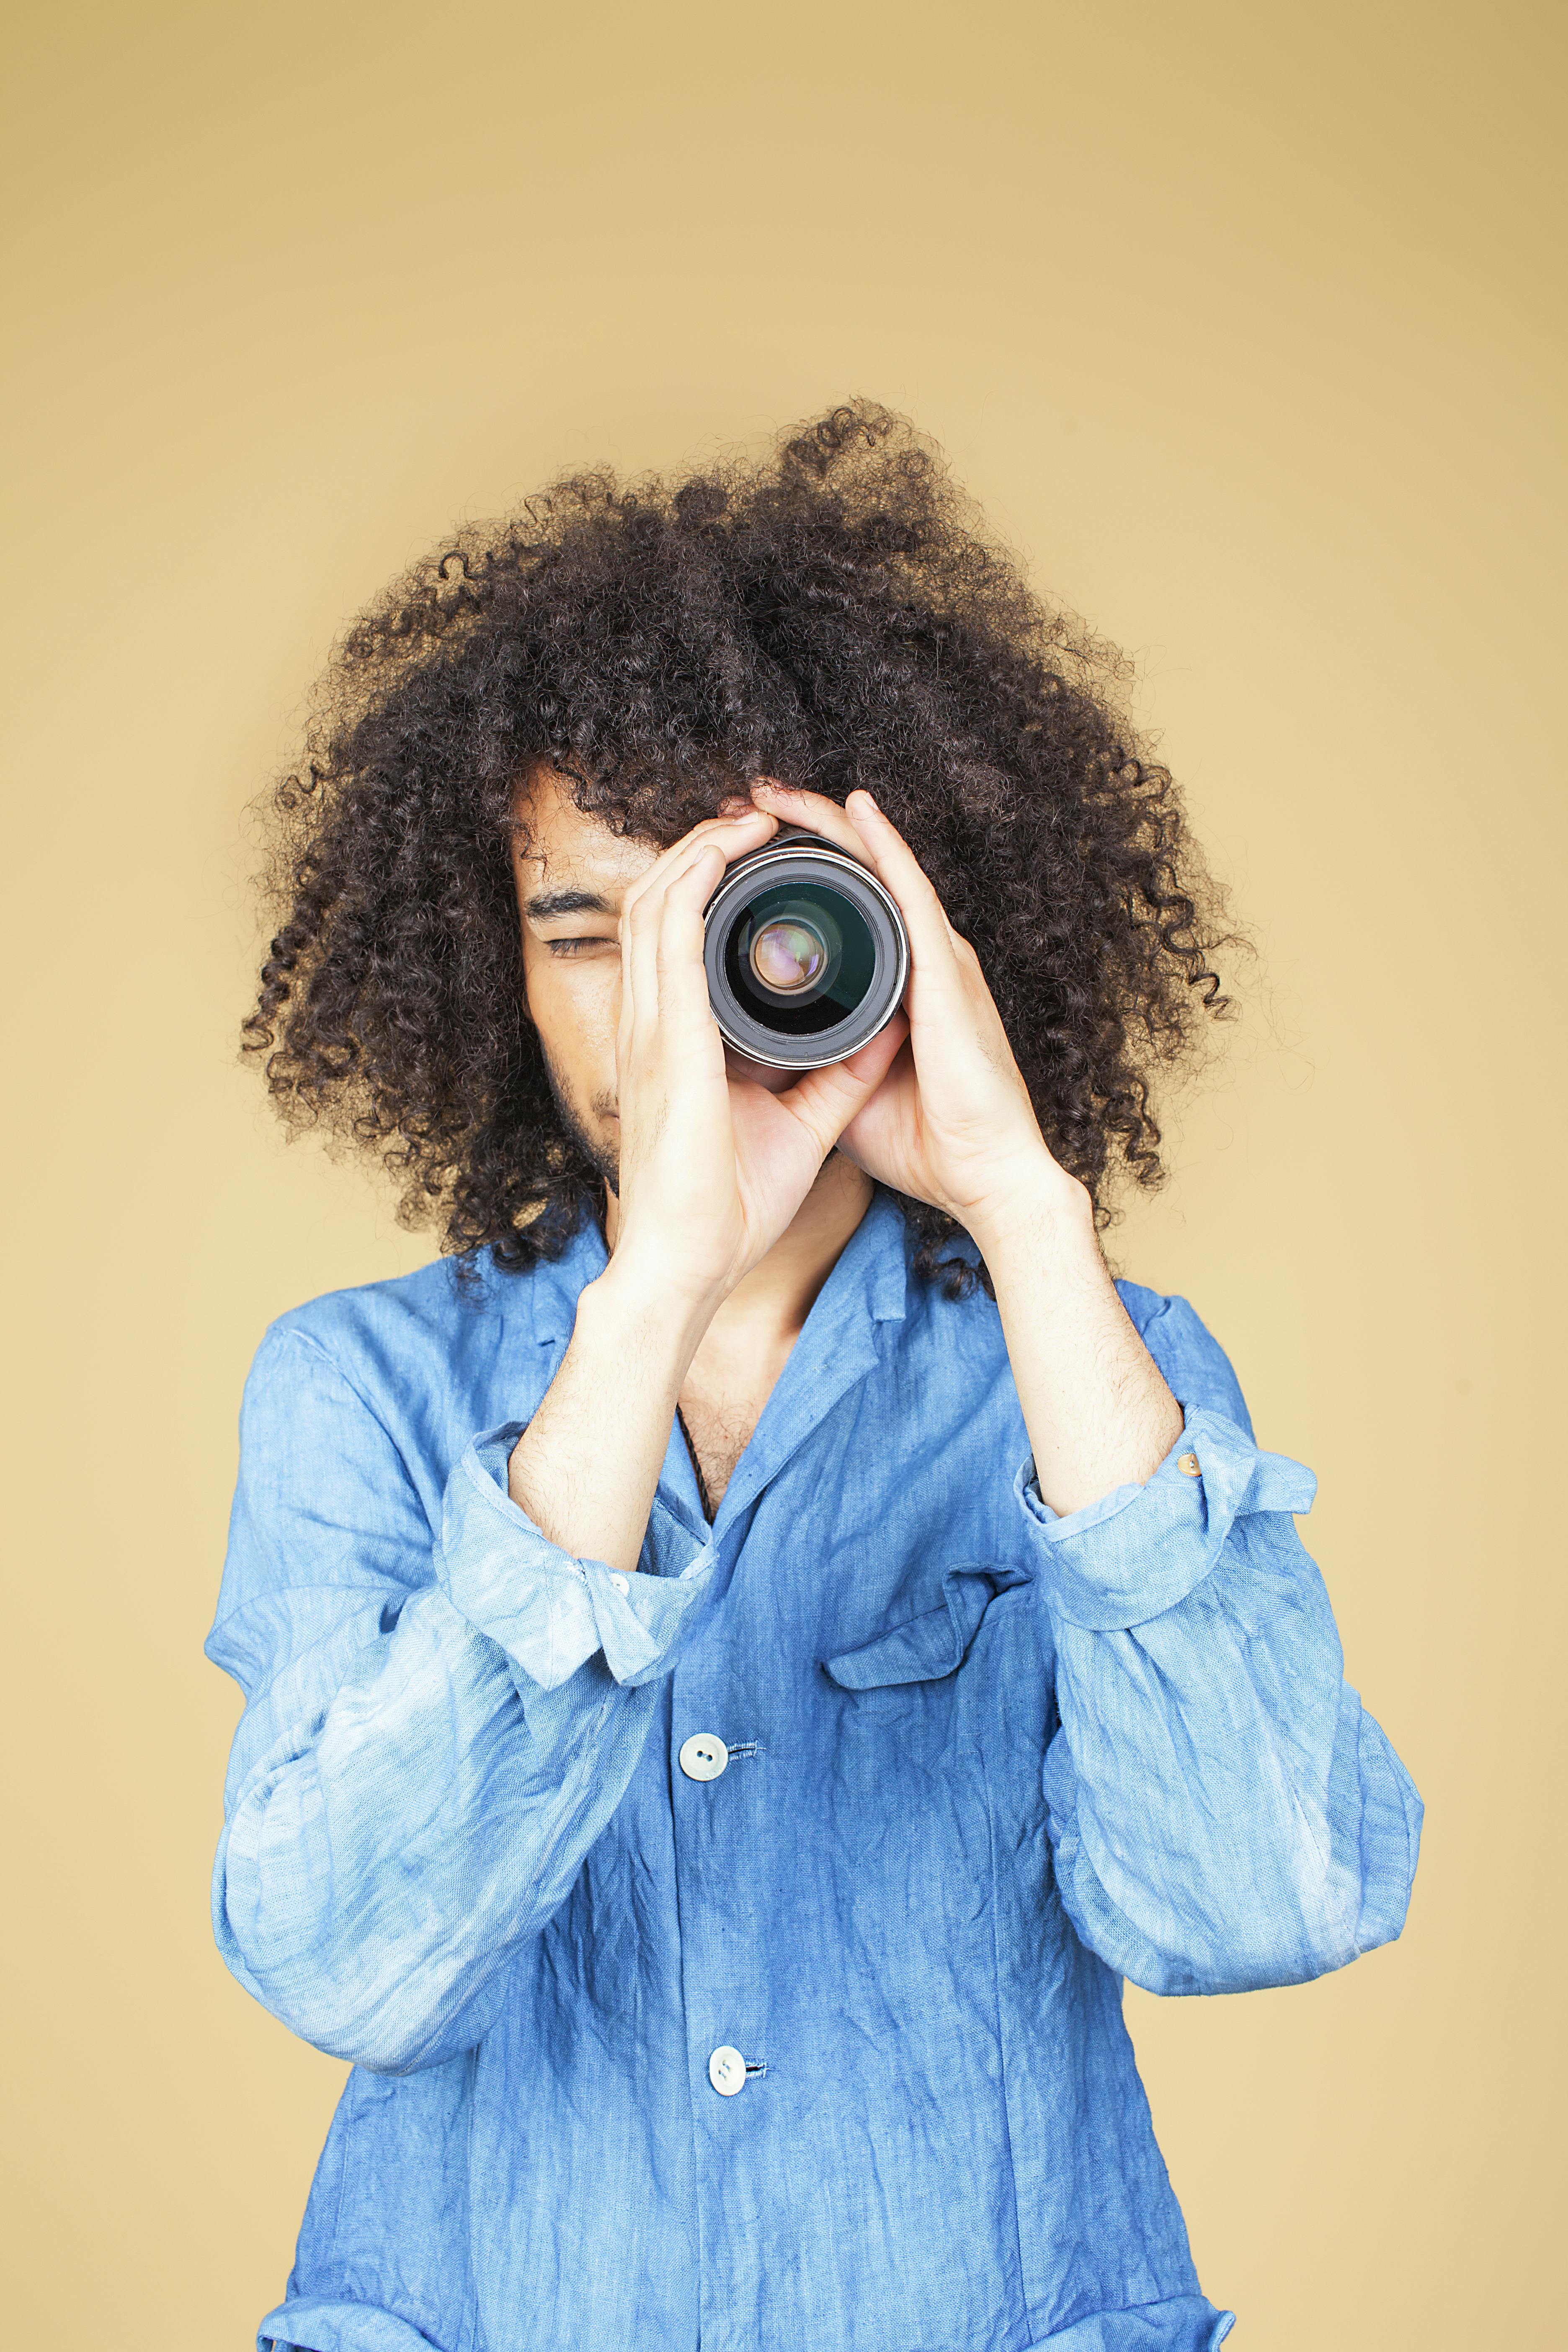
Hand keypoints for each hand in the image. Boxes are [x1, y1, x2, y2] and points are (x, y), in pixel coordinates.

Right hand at [607, 807, 907, 1313]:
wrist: (688, 1263)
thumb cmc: (726, 1212)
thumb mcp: (796, 1128)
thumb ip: (833, 1079)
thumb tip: (880, 1035)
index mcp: (670, 1047)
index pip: (672, 943)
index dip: (702, 890)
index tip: (749, 862)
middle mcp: (649, 1027)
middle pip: (657, 904)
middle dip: (699, 850)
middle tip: (751, 821)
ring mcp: (650, 1029)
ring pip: (658, 901)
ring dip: (699, 849)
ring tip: (747, 820)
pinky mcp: (669, 1038)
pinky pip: (673, 935)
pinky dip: (697, 881)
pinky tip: (725, 851)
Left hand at [746, 782, 1088, 1249]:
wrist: (987, 1179)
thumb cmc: (928, 1144)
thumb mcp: (841, 1094)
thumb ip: (807, 1063)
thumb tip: (754, 1050)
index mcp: (891, 986)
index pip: (833, 912)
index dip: (786, 873)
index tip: (732, 851)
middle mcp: (916, 961)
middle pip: (851, 876)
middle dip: (797, 832)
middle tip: (740, 800)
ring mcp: (936, 960)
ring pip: (877, 869)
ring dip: (829, 825)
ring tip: (777, 791)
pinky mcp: (947, 972)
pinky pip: (910, 895)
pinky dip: (883, 848)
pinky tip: (855, 810)